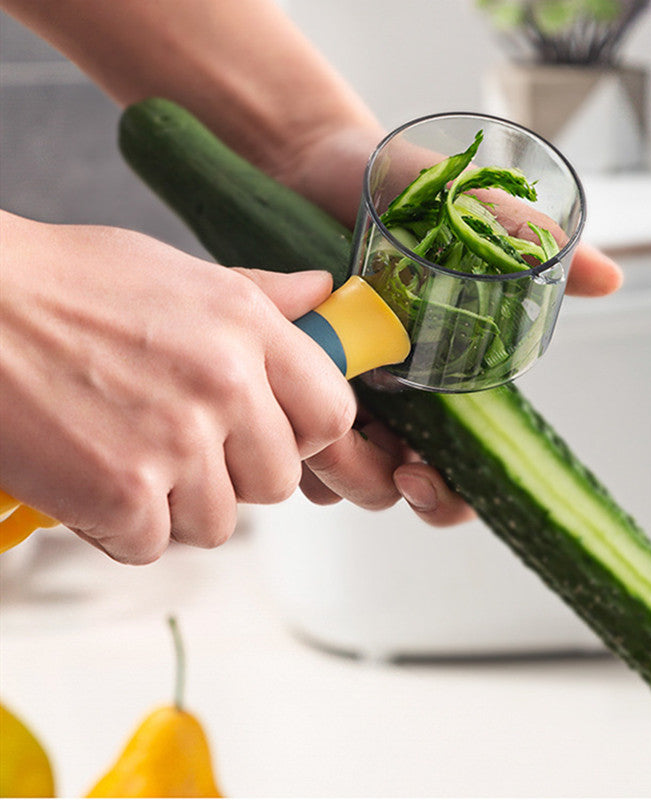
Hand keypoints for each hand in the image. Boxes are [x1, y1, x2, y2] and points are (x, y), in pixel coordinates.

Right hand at [0, 212, 359, 562]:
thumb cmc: (66, 286)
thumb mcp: (179, 273)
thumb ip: (263, 296)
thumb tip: (321, 292)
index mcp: (247, 327)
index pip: (332, 413)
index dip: (304, 433)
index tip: (272, 431)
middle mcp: (224, 383)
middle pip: (278, 481)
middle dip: (235, 475)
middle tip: (183, 446)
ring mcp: (176, 441)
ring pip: (219, 523)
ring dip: (176, 507)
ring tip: (129, 458)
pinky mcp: (123, 493)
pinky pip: (153, 544)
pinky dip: (121, 527)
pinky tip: (92, 480)